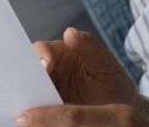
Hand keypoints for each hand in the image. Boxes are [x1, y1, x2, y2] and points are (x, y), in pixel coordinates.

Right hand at [23, 27, 148, 124]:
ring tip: (31, 105)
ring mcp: (44, 94)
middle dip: (26, 77)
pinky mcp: (45, 112)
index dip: (40, 55)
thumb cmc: (113, 83)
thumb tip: (70, 32)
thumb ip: (89, 46)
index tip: (47, 64)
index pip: (39, 50)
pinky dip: (32, 113)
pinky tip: (35, 116)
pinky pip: (33, 112)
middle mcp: (47, 73)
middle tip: (31, 87)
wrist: (122, 115)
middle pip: (27, 72)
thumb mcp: (105, 64)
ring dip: (27, 97)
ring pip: (27, 93)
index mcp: (58, 54)